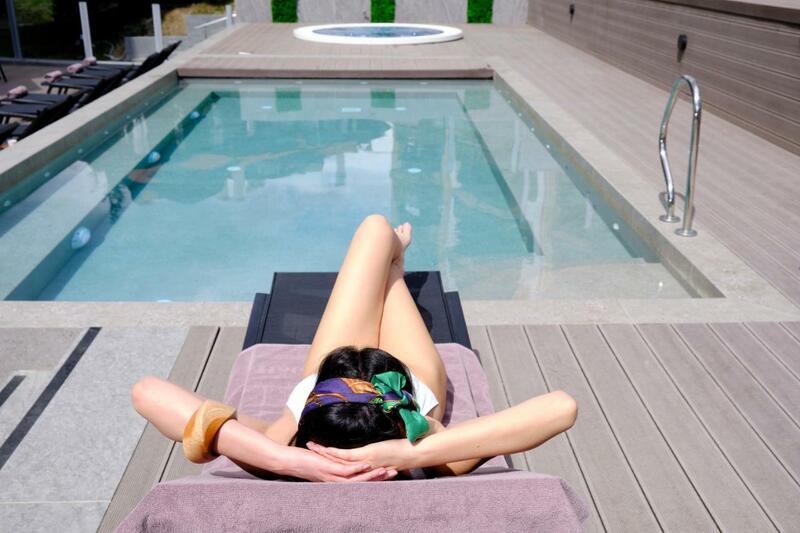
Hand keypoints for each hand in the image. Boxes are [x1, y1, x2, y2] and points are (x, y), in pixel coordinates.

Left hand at [273, 445, 397, 481]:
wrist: (286, 462)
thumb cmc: (303, 461)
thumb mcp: (322, 462)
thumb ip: (334, 461)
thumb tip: (343, 456)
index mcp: (336, 480)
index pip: (360, 481)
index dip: (375, 479)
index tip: (389, 473)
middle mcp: (336, 481)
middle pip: (362, 482)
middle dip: (379, 478)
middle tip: (395, 473)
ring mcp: (332, 476)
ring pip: (357, 479)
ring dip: (372, 475)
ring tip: (386, 471)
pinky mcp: (327, 469)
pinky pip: (345, 470)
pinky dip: (357, 468)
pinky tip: (367, 464)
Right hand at [307, 438, 417, 470]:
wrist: (421, 450)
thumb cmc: (412, 444)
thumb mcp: (396, 442)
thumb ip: (387, 439)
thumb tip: (385, 427)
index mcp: (371, 463)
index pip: (347, 463)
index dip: (333, 460)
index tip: (322, 456)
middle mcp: (366, 466)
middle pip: (338, 464)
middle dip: (322, 458)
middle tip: (308, 454)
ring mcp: (366, 461)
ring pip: (338, 460)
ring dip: (322, 453)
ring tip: (310, 447)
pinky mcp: (367, 455)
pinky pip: (345, 455)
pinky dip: (332, 452)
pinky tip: (322, 448)